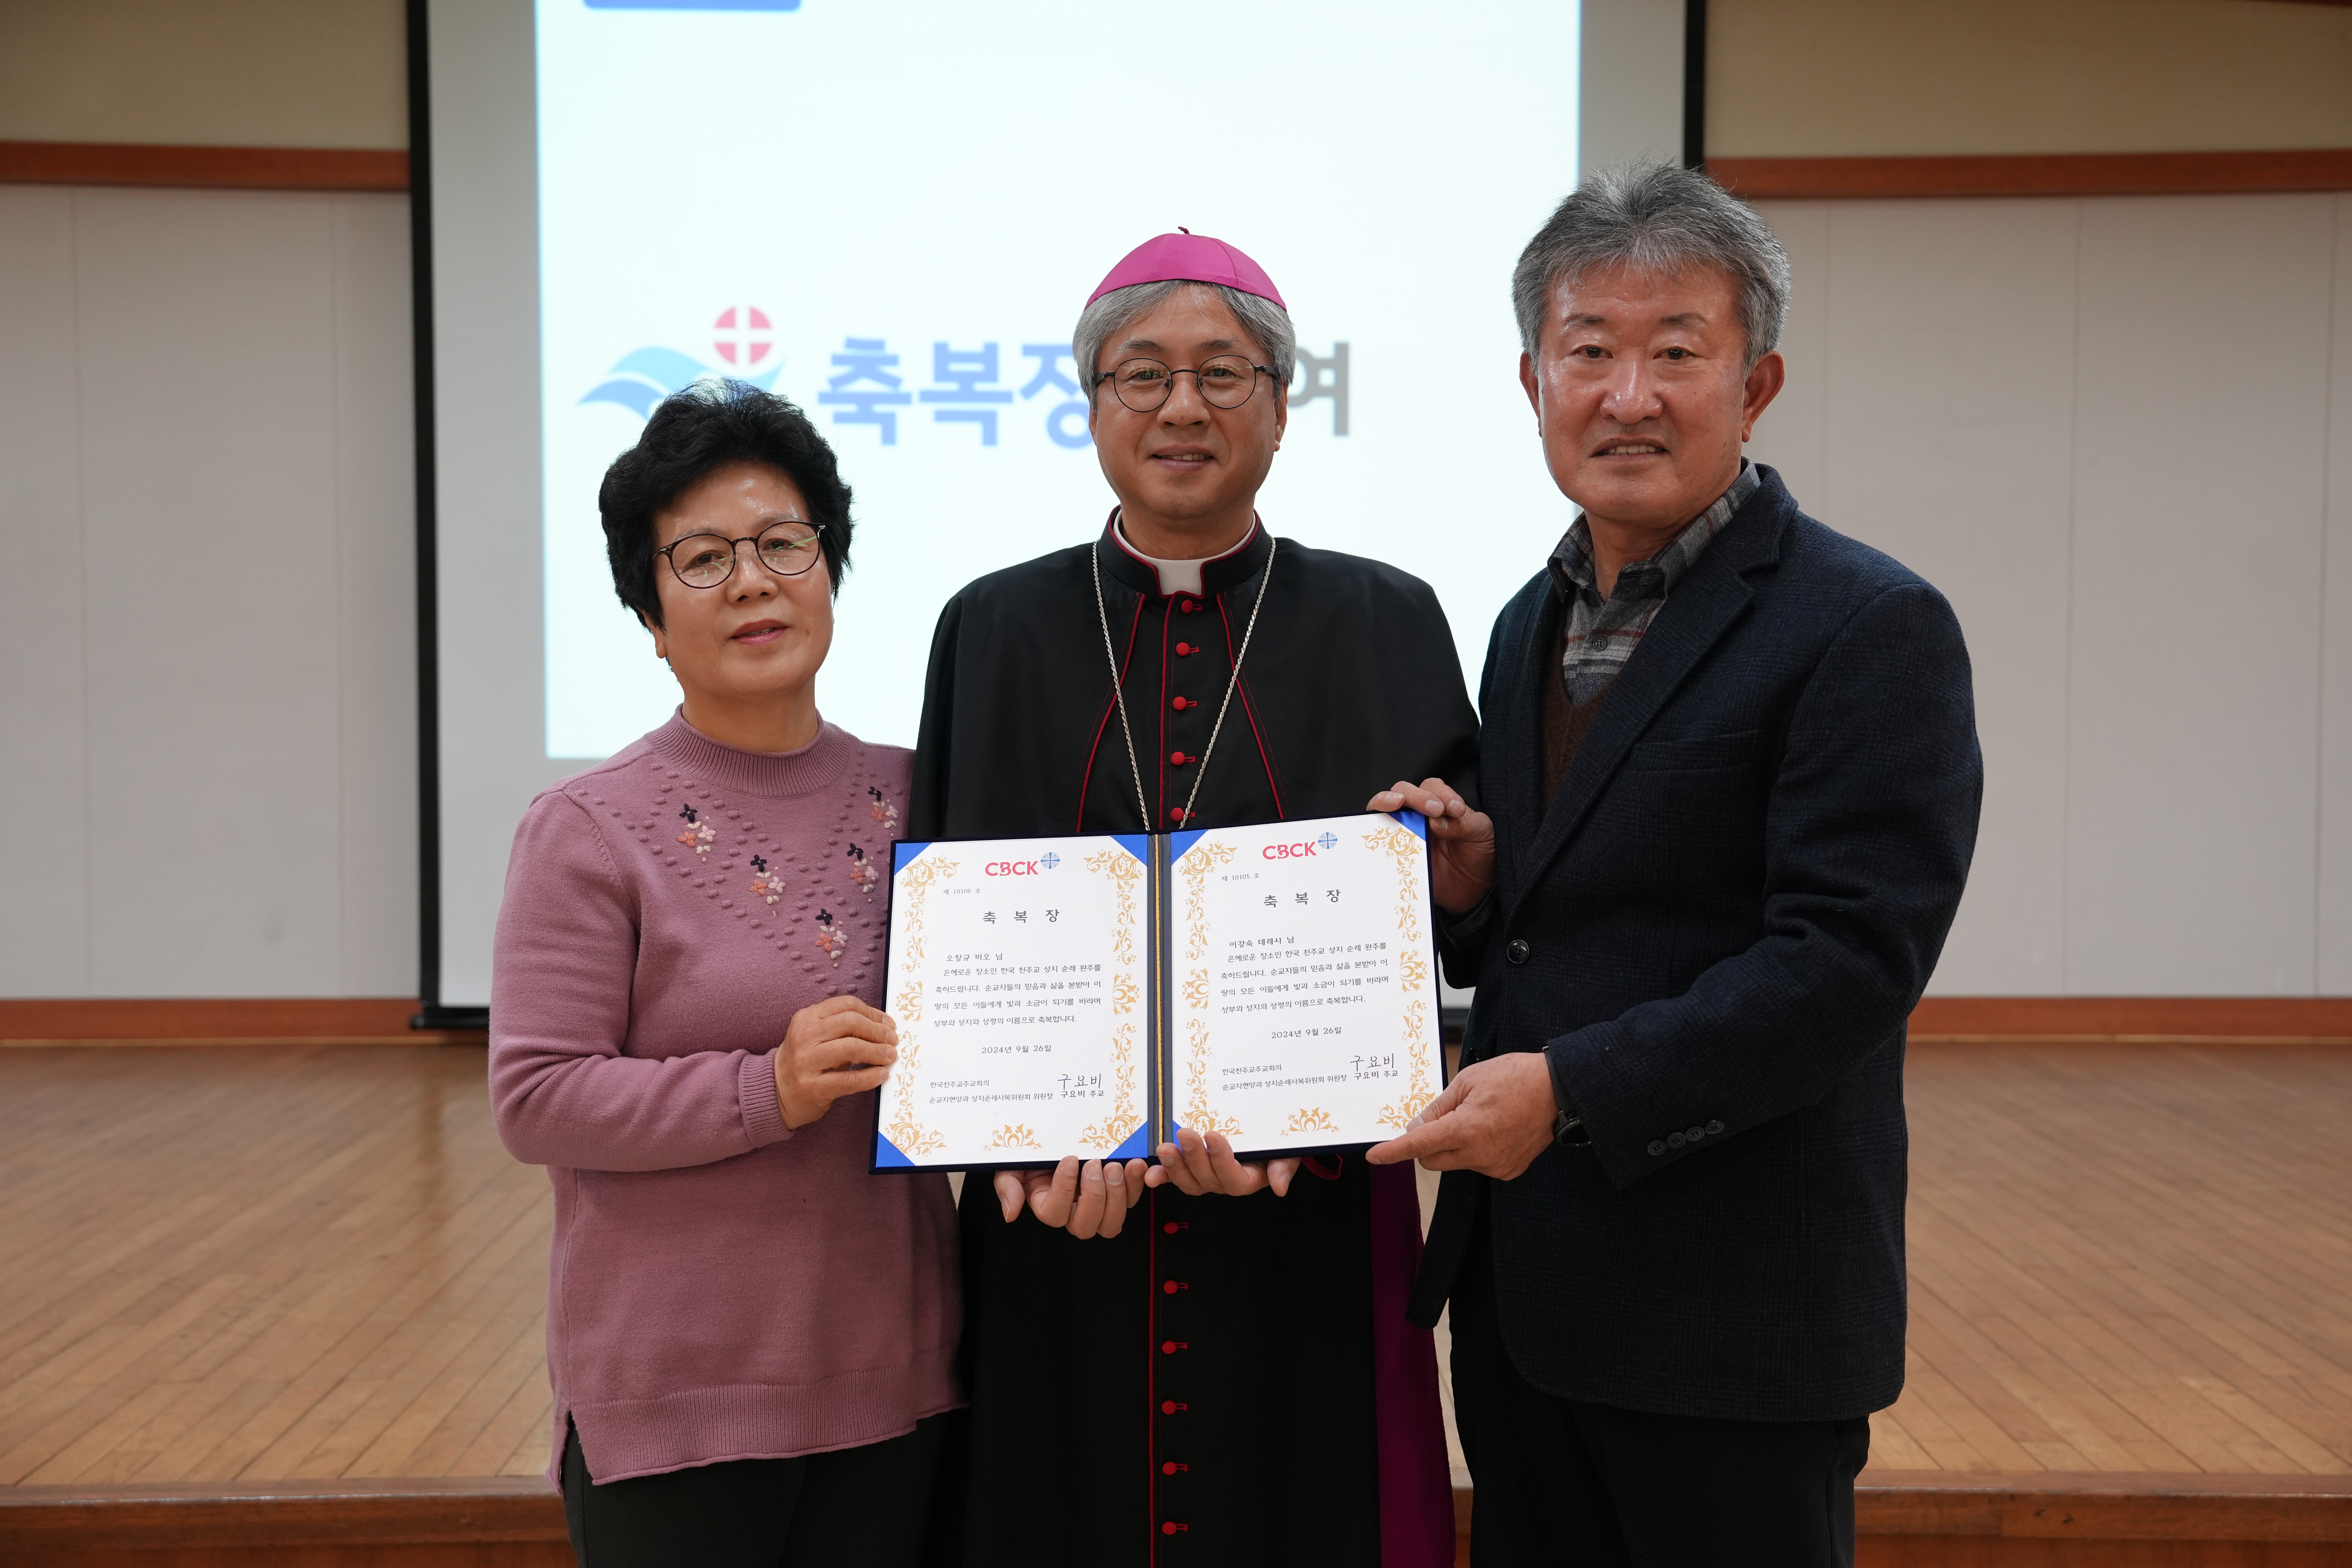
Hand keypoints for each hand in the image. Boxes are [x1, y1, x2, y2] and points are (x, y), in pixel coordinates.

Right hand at [773, 995, 898, 1129]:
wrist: (776, 1092)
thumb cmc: (806, 1061)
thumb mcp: (817, 1036)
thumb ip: (843, 1027)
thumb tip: (884, 1027)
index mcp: (807, 1017)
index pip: (846, 1005)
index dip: (873, 1013)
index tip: (888, 1024)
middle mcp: (804, 1036)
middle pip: (850, 1022)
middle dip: (877, 1031)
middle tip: (893, 1040)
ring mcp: (806, 1062)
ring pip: (851, 1048)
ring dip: (877, 1052)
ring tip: (890, 1056)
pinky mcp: (812, 1087)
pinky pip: (849, 1079)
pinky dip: (870, 1076)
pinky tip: (881, 1075)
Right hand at [992, 1158, 1147, 1237]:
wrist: (1060, 1135)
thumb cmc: (1036, 1151)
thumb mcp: (1013, 1164)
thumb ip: (1008, 1186)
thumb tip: (1011, 1214)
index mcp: (1048, 1206)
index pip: (1054, 1213)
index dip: (1062, 1190)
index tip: (1067, 1160)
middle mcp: (1074, 1212)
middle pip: (1086, 1225)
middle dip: (1093, 1196)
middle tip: (1093, 1164)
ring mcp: (1100, 1206)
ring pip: (1112, 1221)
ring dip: (1116, 1194)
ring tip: (1114, 1165)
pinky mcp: (1121, 1194)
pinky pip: (1133, 1199)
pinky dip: (1136, 1183)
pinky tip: (1135, 1165)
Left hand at [1142, 1128, 1298, 1197]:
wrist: (1264, 1134)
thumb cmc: (1275, 1143)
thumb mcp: (1286, 1152)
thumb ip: (1283, 1167)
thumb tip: (1280, 1187)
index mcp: (1246, 1179)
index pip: (1233, 1177)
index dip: (1221, 1159)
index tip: (1213, 1135)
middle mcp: (1223, 1182)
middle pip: (1206, 1178)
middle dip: (1194, 1157)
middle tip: (1185, 1133)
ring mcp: (1204, 1177)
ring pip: (1188, 1180)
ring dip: (1174, 1166)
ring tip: (1165, 1148)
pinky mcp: (1189, 1170)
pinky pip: (1174, 1177)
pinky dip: (1162, 1175)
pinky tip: (1150, 1171)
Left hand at [1364, 1052, 1557, 1179]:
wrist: (1558, 1090)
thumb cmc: (1515, 1077)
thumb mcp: (1468, 1081)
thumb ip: (1438, 1107)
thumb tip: (1416, 1127)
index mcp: (1465, 1128)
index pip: (1418, 1146)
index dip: (1393, 1152)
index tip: (1374, 1156)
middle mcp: (1479, 1153)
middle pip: (1432, 1160)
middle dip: (1426, 1144)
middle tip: (1443, 1117)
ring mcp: (1495, 1165)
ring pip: (1455, 1162)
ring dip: (1455, 1145)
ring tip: (1480, 1117)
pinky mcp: (1508, 1170)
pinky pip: (1478, 1164)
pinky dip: (1476, 1150)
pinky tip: (1494, 1129)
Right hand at [1366, 778, 1493, 913]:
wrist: (1472, 891)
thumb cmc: (1479, 857)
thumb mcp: (1482, 835)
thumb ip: (1464, 824)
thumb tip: (1436, 821)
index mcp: (1441, 805)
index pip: (1432, 787)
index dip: (1441, 793)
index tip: (1455, 810)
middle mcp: (1419, 815)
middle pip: (1404, 791)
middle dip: (1415, 795)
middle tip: (1434, 810)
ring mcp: (1404, 833)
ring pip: (1383, 809)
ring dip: (1385, 802)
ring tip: (1396, 805)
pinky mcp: (1394, 854)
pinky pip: (1378, 839)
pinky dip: (1374, 830)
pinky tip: (1384, 834)